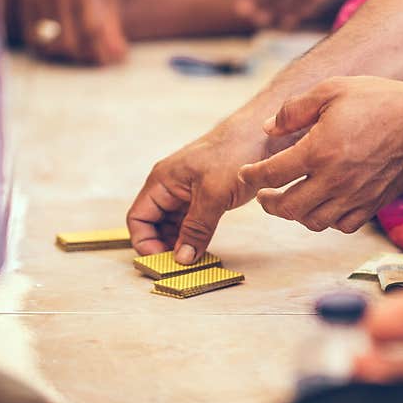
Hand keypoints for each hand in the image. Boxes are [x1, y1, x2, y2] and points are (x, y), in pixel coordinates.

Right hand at [127, 122, 261, 262]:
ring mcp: (188, 190)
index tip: (162, 262)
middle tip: (180, 267)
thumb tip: (182, 259)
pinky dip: (195, 236)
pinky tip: (205, 248)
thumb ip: (196, 228)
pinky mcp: (206, 195)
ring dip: (180, 243)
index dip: (145, 243)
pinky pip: (192, 220)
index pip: (138, 218)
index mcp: (162, 181)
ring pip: (174, 224)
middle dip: (162, 246)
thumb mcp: (214, 195)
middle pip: (154, 224)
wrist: (265, 134)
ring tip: (194, 261)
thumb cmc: (236, 152)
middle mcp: (171, 186)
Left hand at [238, 77, 402, 233]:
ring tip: (292, 199)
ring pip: (313, 221)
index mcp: (319, 150)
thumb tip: (268, 128)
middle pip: (288, 207)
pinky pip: (342, 226)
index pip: (272, 173)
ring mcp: (354, 196)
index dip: (252, 176)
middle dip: (269, 203)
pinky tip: (324, 205)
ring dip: (296, 213)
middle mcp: (334, 180)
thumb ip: (295, 109)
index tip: (246, 174)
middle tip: (264, 195)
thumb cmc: (380, 101)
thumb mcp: (332, 90)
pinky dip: (327, 220)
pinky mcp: (372, 205)